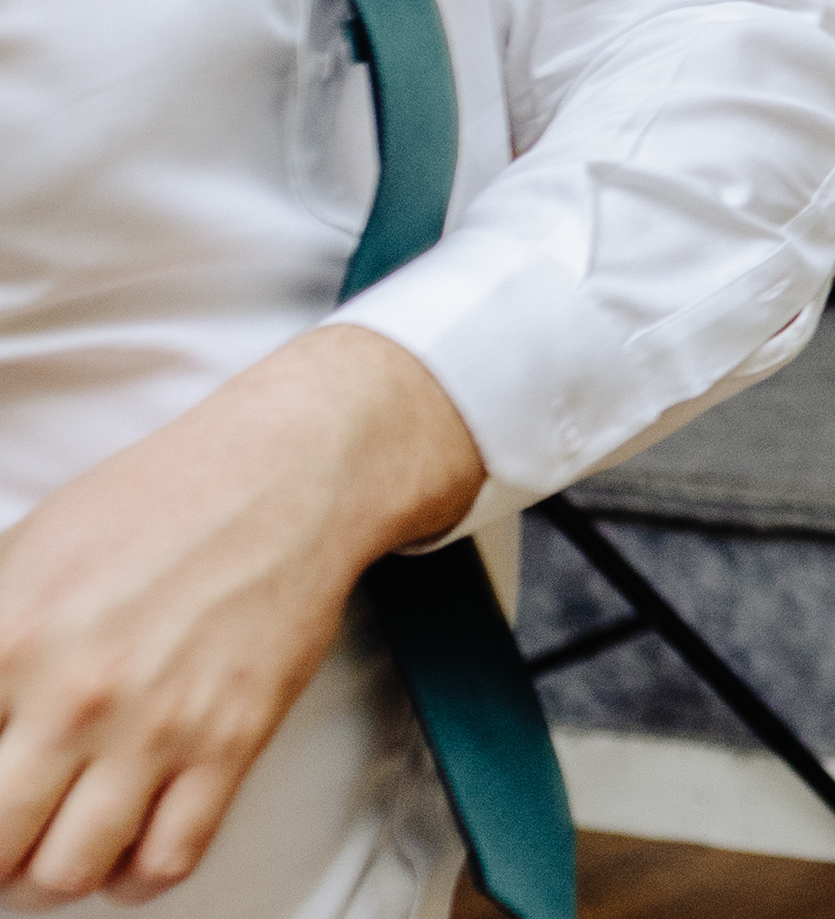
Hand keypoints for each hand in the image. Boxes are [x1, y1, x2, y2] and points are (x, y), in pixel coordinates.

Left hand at [0, 327, 481, 904]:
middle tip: (3, 836)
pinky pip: (169, 860)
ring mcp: (156, 724)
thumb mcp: (23, 552)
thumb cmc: (160, 503)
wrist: (286, 476)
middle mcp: (75, 695)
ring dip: (47, 880)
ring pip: (68, 873)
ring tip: (51, 853)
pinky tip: (126, 850)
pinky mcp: (229, 741)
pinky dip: (134, 879)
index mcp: (7, 641)